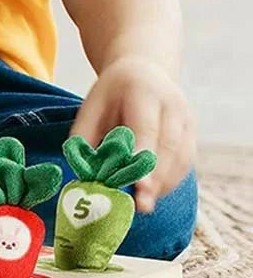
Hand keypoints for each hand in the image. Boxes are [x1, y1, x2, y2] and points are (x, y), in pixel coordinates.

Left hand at [71, 56, 196, 212]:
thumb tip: (84, 173)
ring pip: (181, 159)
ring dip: (163, 185)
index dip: (144, 159)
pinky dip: (169, 181)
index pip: (147, 129)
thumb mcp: (91, 105)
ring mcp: (188, 120)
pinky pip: (185, 163)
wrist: (143, 72)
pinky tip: (152, 193)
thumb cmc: (111, 94)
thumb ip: (84, 136)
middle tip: (141, 205)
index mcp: (144, 93)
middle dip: (156, 179)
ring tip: (143, 205)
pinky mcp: (193, 135)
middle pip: (169, 147)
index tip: (139, 186)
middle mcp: (173, 106)